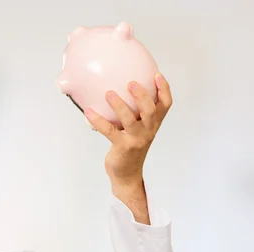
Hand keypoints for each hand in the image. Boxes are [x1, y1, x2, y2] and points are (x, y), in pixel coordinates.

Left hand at [84, 73, 171, 190]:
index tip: (156, 75)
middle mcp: (148, 130)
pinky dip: (98, 120)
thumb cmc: (131, 148)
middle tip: (131, 83)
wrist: (127, 174)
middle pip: (150, 110)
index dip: (164, 89)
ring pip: (130, 120)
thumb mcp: (139, 130)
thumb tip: (118, 88)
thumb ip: (136, 114)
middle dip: (142, 95)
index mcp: (153, 124)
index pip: (165, 104)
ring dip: (119, 105)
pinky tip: (88, 112)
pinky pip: (109, 131)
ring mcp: (136, 139)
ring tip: (109, 94)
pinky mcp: (122, 147)